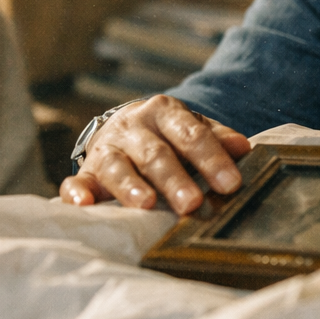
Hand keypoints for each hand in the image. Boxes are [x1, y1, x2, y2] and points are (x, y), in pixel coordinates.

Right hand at [59, 94, 252, 212]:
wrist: (125, 128)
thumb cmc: (167, 136)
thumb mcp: (193, 129)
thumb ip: (217, 139)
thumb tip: (243, 148)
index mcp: (164, 113)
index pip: (190, 134)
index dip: (211, 159)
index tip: (230, 184)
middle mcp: (133, 127)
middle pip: (155, 154)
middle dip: (175, 179)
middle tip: (192, 203)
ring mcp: (106, 148)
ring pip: (118, 167)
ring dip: (132, 187)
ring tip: (147, 205)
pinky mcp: (86, 170)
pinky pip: (77, 181)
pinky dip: (77, 193)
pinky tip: (83, 204)